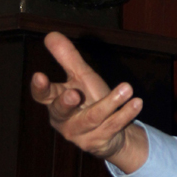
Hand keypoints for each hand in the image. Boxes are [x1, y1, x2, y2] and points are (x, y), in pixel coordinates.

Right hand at [31, 31, 148, 172]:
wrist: (112, 133)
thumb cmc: (90, 100)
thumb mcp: (80, 77)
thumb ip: (67, 58)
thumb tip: (51, 34)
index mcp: (55, 103)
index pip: (43, 96)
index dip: (39, 87)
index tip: (39, 76)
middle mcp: (64, 120)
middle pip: (61, 112)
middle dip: (66, 102)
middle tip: (75, 93)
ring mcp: (81, 133)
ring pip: (93, 117)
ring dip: (110, 103)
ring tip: (127, 88)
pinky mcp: (99, 142)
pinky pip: (113, 126)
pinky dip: (125, 114)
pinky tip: (136, 102)